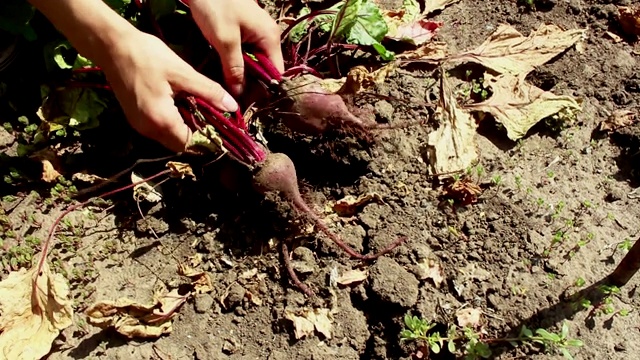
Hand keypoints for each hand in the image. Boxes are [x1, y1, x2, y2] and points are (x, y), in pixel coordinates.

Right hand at [101, 30, 238, 151]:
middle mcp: (148, 130)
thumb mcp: (183, 73)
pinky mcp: (136, 118)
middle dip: (198, 134)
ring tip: (198, 107)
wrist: (111, 45)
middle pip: (180, 145)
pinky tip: (180, 104)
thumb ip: (209, 91)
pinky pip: (160, 129)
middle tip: (211, 115)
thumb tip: (233, 106)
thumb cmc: (147, 56)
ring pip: (170, 138)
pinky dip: (173, 122)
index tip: (221, 125)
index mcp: (161, 121)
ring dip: (185, 128)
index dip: (208, 138)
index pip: (191, 145)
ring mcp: (139, 125)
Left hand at [189, 0, 283, 96]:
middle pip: (266, 69)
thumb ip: (234, 68)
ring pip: (254, 62)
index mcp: (270, 38)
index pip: (276, 72)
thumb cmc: (216, 5)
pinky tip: (226, 74)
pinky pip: (244, 53)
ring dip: (243, 76)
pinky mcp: (243, 31)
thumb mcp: (225, 40)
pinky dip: (236, 64)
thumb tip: (239, 94)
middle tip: (237, 101)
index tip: (250, 104)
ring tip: (231, 91)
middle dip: (253, 85)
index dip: (265, 90)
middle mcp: (267, 37)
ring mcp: (255, 33)